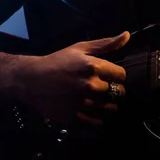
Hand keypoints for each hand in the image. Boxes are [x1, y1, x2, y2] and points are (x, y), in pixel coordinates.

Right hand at [13, 31, 129, 125]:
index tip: (111, 76)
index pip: (121, 75)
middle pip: (119, 93)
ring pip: (111, 109)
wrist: (32, 80)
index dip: (117, 75)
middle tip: (105, 88)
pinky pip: (98, 125)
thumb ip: (106, 43)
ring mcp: (82, 104)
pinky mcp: (75, 119)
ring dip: (109, 105)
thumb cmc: (58, 61)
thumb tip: (127, 35)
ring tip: (100, 100)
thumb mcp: (81, 48)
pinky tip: (93, 112)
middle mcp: (90, 85)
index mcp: (92, 66)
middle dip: (115, 90)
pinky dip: (99, 120)